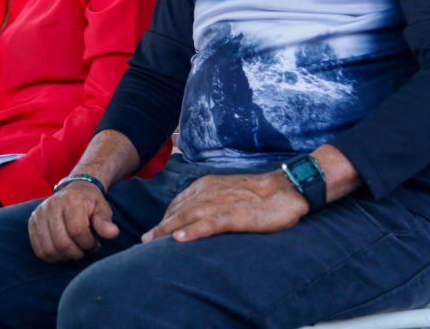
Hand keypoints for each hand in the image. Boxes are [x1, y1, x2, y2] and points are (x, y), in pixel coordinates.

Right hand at [29, 182, 118, 262]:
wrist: (73, 189)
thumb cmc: (90, 202)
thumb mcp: (102, 208)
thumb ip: (105, 221)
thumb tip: (113, 234)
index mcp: (71, 200)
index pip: (77, 231)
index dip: (88, 243)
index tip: (95, 243)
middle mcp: (52, 205)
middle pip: (61, 242)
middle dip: (76, 252)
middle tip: (84, 249)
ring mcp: (39, 214)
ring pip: (48, 249)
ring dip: (63, 256)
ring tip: (73, 250)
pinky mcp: (32, 222)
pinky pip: (38, 249)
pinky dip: (51, 256)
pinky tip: (62, 251)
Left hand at [141, 171, 306, 243]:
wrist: (285, 188)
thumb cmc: (258, 193)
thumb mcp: (228, 192)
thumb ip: (211, 200)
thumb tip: (195, 214)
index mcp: (206, 185)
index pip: (179, 203)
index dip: (166, 218)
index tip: (155, 232)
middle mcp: (208, 192)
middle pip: (178, 211)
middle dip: (160, 226)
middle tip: (144, 241)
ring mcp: (220, 203)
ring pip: (187, 217)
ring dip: (167, 230)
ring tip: (152, 243)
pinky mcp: (234, 215)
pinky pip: (209, 223)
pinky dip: (193, 231)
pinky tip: (180, 239)